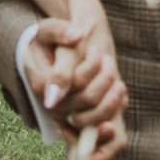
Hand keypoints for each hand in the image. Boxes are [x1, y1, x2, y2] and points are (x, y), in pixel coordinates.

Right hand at [28, 9, 128, 159]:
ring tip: (114, 74)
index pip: (73, 82)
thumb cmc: (49, 39)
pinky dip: (113, 112)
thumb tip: (77, 37)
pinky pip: (98, 129)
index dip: (90, 69)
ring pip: (96, 118)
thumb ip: (61, 33)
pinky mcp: (78, 120)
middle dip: (104, 77)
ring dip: (113, 95)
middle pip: (88, 100)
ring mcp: (65, 116)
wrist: (50, 53)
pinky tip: (119, 91)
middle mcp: (52, 106)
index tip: (97, 52)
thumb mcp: (50, 29)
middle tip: (106, 58)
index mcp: (40, 84)